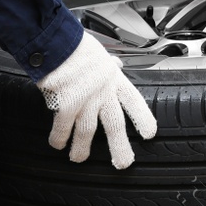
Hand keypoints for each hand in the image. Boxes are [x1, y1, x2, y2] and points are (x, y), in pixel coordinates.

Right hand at [34, 30, 157, 168]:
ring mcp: (84, 100)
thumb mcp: (101, 54)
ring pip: (87, 132)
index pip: (133, 101)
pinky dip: (59, 138)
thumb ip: (109, 65)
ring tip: (79, 158)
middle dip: (120, 146)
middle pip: (115, 124)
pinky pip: (62, 128)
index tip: (149, 133)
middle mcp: (102, 92)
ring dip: (82, 149)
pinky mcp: (65, 105)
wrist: (56, 42)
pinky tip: (57, 144)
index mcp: (113, 79)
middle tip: (123, 162)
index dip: (142, 118)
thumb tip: (116, 65)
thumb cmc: (76, 47)